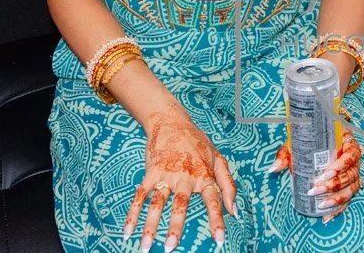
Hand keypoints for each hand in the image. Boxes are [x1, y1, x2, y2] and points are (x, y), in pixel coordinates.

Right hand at [124, 109, 236, 250]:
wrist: (172, 122)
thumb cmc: (198, 144)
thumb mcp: (218, 159)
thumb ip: (228, 186)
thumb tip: (235, 212)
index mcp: (205, 175)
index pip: (214, 201)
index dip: (217, 220)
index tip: (219, 240)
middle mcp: (186, 177)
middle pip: (180, 205)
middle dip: (175, 227)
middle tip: (171, 248)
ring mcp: (167, 174)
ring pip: (157, 204)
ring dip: (150, 226)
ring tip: (145, 246)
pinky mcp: (151, 172)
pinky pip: (141, 195)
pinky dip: (133, 213)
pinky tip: (128, 231)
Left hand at [270, 126, 363, 223]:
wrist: (316, 144)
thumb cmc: (309, 142)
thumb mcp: (297, 144)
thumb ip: (285, 155)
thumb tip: (273, 169)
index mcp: (346, 143)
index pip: (351, 154)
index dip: (341, 165)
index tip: (325, 174)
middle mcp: (354, 159)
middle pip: (351, 174)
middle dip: (333, 185)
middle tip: (315, 190)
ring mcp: (354, 173)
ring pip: (352, 188)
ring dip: (337, 198)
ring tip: (322, 205)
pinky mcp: (350, 186)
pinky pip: (348, 199)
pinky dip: (339, 209)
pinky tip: (327, 217)